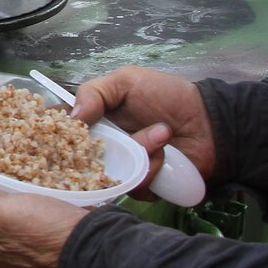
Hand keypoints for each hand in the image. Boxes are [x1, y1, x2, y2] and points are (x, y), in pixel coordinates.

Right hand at [72, 66, 216, 193]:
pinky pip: (134, 187)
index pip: (63, 131)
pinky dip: (151, 170)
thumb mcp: (127, 80)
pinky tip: (167, 154)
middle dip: (101, 147)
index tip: (67, 130)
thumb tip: (72, 117)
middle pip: (80, 159)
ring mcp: (121, 167)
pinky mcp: (142, 185)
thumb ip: (94, 92)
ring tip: (161, 134)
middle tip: (122, 135)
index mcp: (93, 120)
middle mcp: (102, 146)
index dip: (59, 133)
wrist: (209, 122)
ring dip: (139, 152)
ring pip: (110, 174)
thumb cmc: (167, 95)